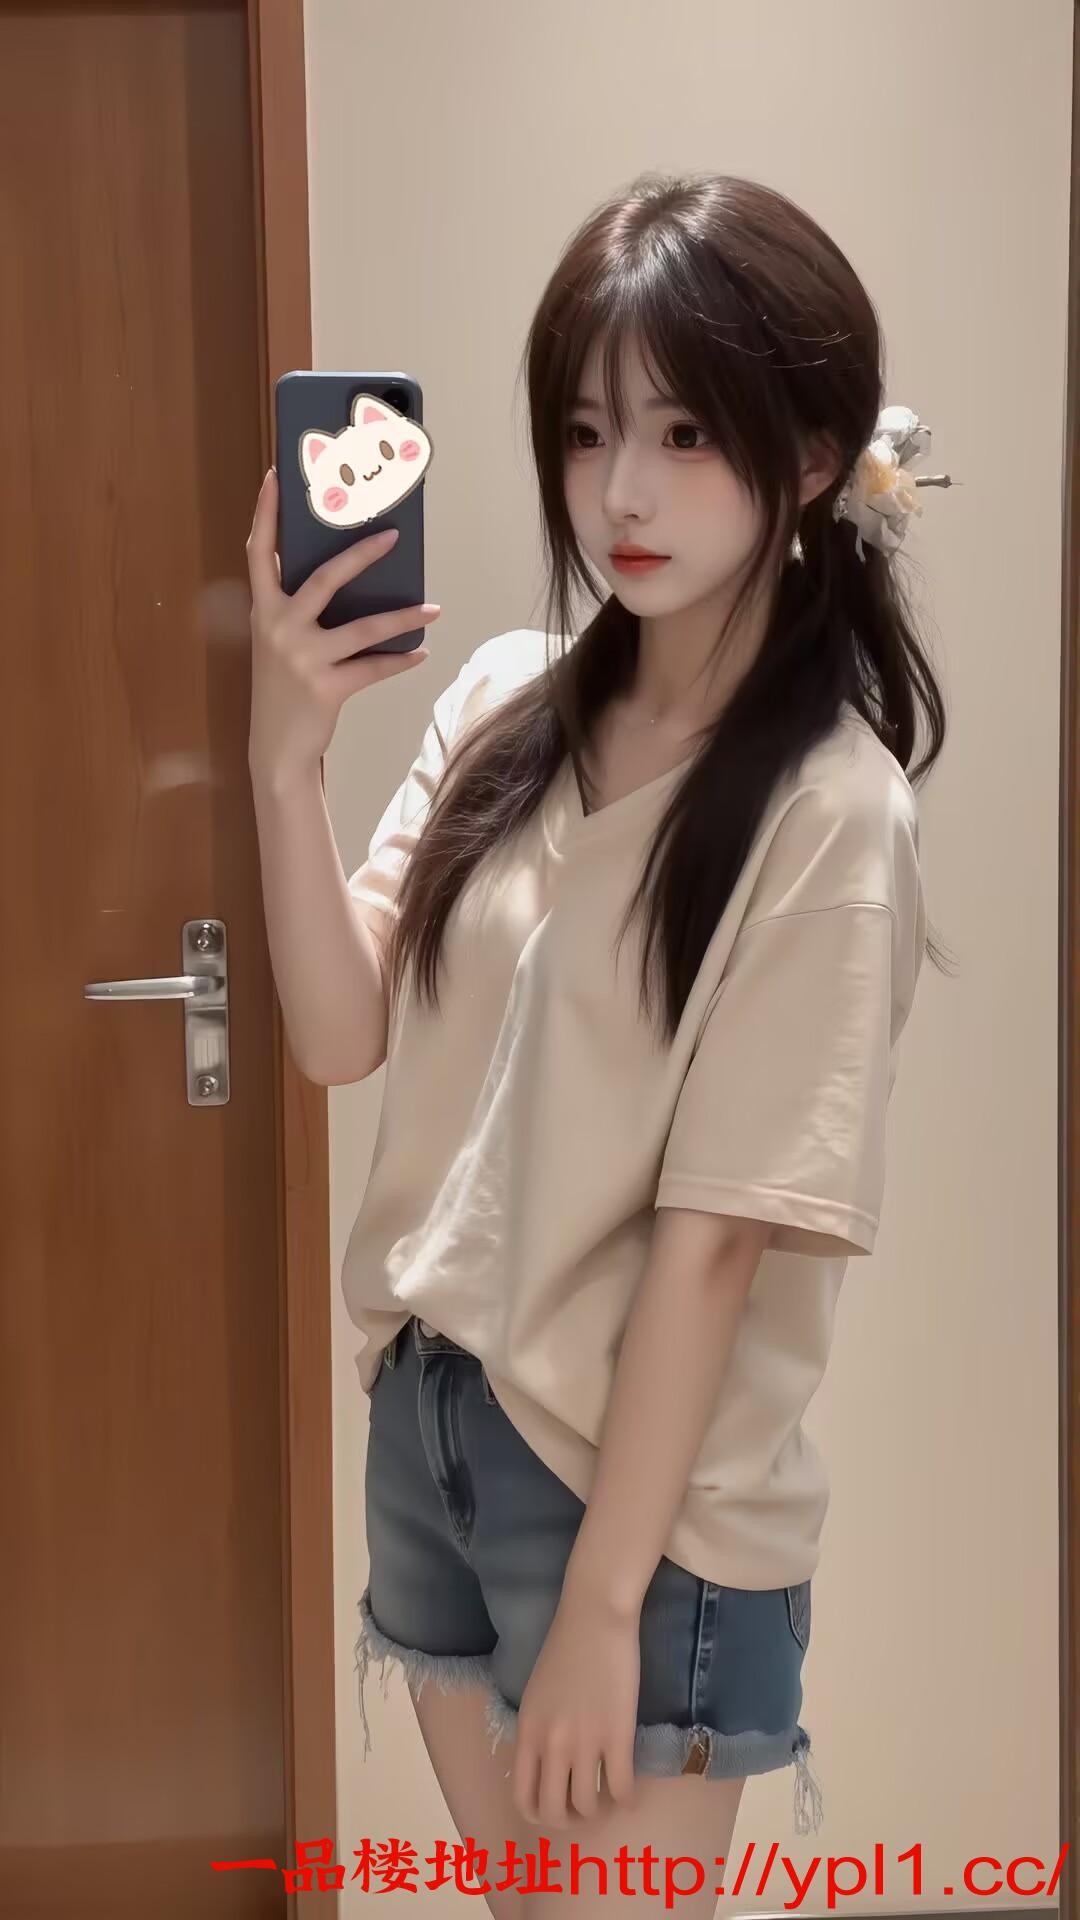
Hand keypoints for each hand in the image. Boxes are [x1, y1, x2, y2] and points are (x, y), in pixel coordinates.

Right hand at [245, 467, 441, 783]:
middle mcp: (279, 628)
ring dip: (404, 618)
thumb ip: (298, 608)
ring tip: (433, 608)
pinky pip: (374, 668)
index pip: (260, 552)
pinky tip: (422, 652)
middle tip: (394, 535)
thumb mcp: (280, 642)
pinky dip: (401, 661)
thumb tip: (350, 573)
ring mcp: (302, 659)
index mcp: (264, 610)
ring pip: (363, 628)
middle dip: (362, 554)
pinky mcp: (326, 688)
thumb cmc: (285, 686)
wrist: (276, 748)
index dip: (266, 512)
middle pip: (325, 578)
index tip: (277, 475)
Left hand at [509, 1591, 640, 1830]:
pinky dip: (627, 1799)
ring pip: (587, 1805)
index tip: (556, 1809)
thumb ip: (536, 1732)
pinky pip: (622, 1788)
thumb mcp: (535, 1695)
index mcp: (527, 1733)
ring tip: (608, 1798)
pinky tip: (630, 1792)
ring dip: (599, 1809)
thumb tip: (544, 1767)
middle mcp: (551, 1744)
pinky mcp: (617, 1735)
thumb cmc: (565, 1648)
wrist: (594, 1616)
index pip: (522, 1798)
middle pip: (553, 1812)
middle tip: (584, 1809)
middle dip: (569, 1820)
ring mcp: (584, 1742)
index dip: (539, 1815)